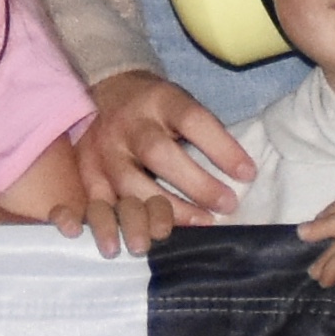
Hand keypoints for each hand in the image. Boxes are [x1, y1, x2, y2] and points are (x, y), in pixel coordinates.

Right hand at [75, 68, 250, 236]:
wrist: (105, 91)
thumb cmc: (156, 109)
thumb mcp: (181, 104)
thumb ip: (205, 134)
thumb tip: (242, 176)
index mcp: (160, 101)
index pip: (193, 119)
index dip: (221, 147)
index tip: (248, 174)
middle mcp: (130, 123)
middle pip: (158, 153)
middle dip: (193, 185)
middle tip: (221, 211)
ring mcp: (104, 148)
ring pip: (127, 181)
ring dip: (149, 213)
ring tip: (166, 236)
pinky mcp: (86, 170)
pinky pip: (92, 198)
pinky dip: (102, 223)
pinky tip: (113, 244)